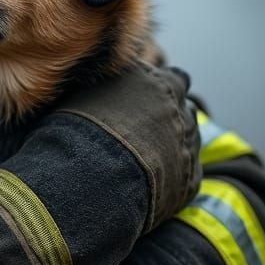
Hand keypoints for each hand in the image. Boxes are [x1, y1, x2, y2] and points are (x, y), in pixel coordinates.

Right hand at [53, 64, 200, 230]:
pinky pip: (186, 175)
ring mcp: (187, 142)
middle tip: (145, 134)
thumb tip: (97, 91)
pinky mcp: (190, 179)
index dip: (159, 92)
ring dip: (174, 146)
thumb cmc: (74, 130)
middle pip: (185, 108)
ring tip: (143, 161)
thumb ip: (104, 88)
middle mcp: (177, 106)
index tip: (144, 104)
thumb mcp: (80, 95)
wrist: (87, 175)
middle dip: (170, 118)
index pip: (174, 78)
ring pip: (190, 140)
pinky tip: (147, 185)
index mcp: (154, 80)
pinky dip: (172, 179)